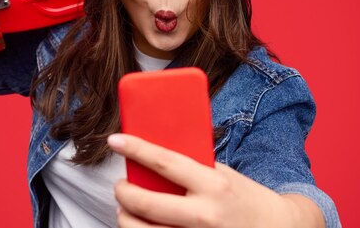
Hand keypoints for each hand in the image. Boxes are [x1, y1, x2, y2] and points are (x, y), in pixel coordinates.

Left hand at [107, 133, 295, 227]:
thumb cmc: (245, 198)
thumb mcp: (223, 174)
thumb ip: (192, 169)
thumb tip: (154, 158)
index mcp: (213, 185)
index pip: (165, 162)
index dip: (136, 149)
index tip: (115, 140)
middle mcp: (205, 215)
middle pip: (145, 203)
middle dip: (123, 193)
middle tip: (120, 186)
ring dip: (126, 218)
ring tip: (127, 209)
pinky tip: (143, 226)